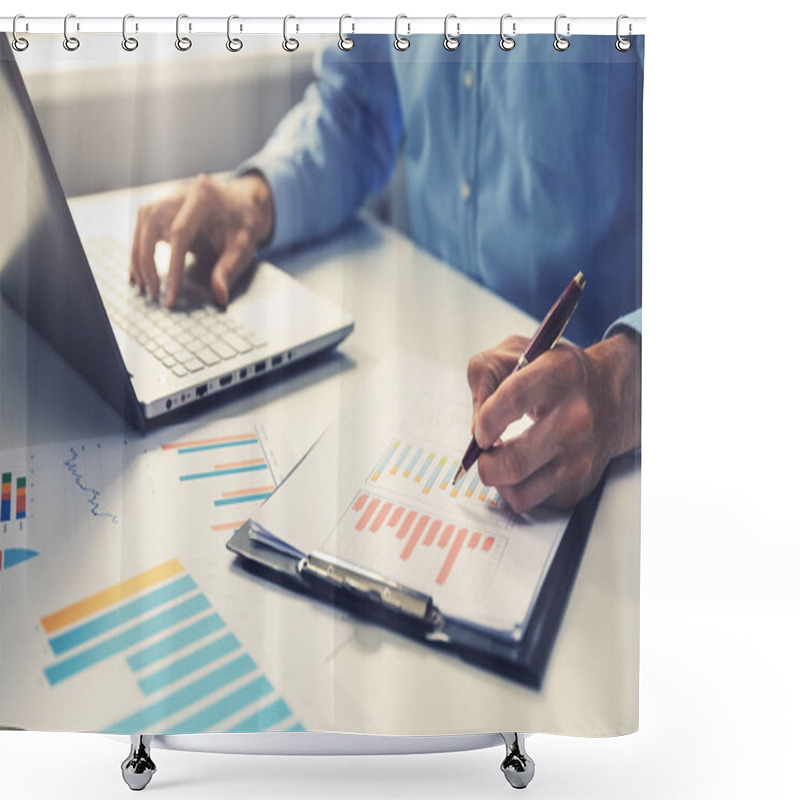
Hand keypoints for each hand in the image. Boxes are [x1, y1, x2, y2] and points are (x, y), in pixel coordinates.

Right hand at [129, 172, 273, 307]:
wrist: (242, 203)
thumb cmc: (243, 224)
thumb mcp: (243, 247)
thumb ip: (229, 270)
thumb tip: (220, 297)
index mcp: (204, 197)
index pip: (180, 233)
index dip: (172, 266)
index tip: (170, 295)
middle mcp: (182, 192)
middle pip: (152, 224)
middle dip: (148, 262)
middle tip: (153, 293)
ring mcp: (169, 197)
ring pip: (142, 224)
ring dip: (138, 256)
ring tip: (143, 285)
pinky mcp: (162, 206)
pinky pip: (143, 226)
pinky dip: (139, 249)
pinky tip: (139, 271)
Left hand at [467, 332, 640, 512]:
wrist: (610, 395)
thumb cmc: (556, 374)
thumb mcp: (518, 353)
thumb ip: (485, 376)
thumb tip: (474, 424)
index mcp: (561, 374)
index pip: (512, 399)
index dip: (485, 419)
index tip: (480, 429)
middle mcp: (578, 417)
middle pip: (514, 461)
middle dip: (485, 463)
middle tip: (485, 452)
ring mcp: (582, 456)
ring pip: (520, 492)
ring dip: (498, 480)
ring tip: (500, 461)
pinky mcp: (580, 485)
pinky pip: (532, 501)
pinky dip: (517, 489)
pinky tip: (523, 468)